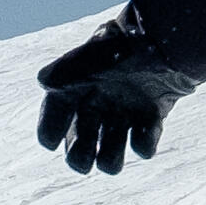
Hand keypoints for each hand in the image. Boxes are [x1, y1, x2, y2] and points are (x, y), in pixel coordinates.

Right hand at [35, 30, 191, 175]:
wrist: (164, 40)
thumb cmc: (121, 48)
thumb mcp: (85, 59)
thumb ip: (61, 72)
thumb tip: (42, 82)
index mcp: (79, 86)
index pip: (56, 112)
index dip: (49, 129)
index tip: (49, 144)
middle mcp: (100, 101)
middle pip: (82, 139)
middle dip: (78, 156)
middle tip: (83, 164)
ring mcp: (126, 110)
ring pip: (112, 150)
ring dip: (109, 160)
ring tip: (111, 163)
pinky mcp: (152, 116)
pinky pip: (144, 142)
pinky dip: (143, 146)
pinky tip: (142, 142)